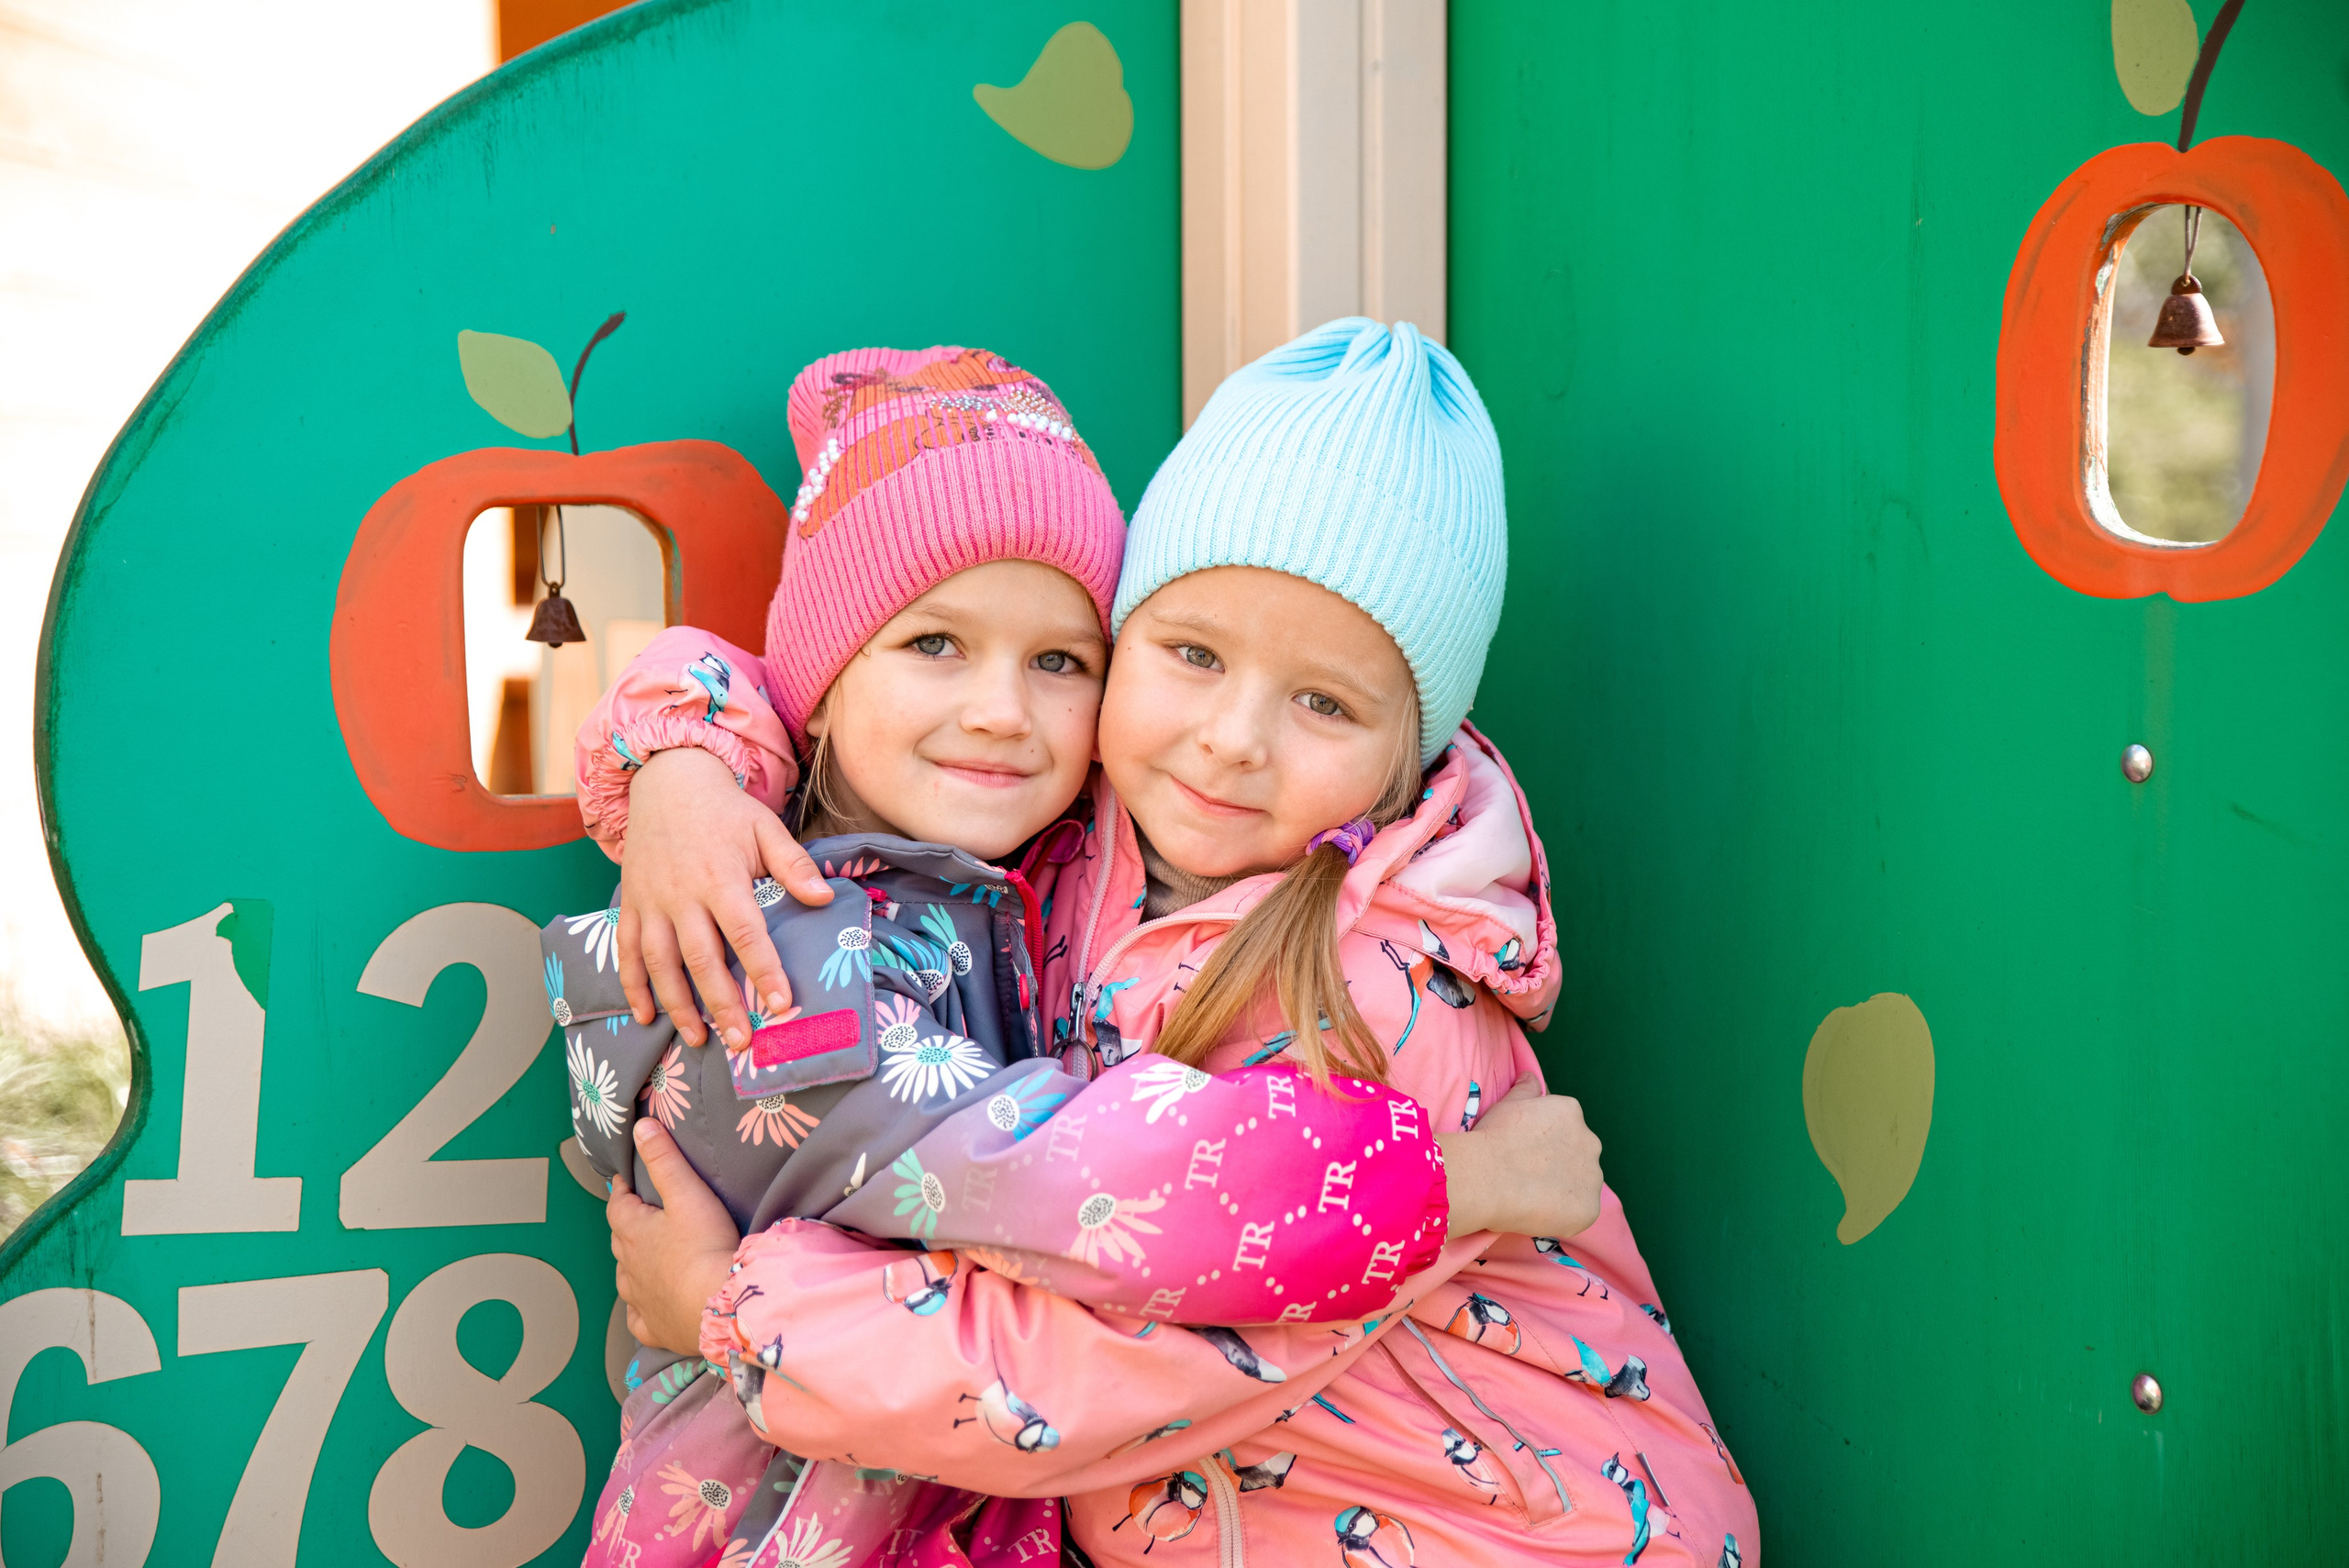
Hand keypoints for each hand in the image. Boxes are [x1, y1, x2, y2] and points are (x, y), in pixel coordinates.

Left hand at [610, 1118, 743, 1353]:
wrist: (719, 1307)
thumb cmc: (704, 1247)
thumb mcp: (687, 1194)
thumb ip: (664, 1159)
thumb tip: (640, 1127)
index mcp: (633, 1233)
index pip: (618, 1206)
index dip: (622, 1191)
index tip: (625, 1181)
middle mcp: (629, 1268)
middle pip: (620, 1241)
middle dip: (626, 1225)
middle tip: (638, 1215)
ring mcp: (640, 1300)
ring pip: (625, 1278)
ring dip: (631, 1265)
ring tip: (641, 1257)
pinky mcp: (655, 1327)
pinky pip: (638, 1318)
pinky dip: (639, 1308)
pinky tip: (645, 1306)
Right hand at [620, 746, 831, 1048]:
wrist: (668, 782)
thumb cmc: (726, 812)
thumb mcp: (765, 828)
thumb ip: (794, 864)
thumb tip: (825, 897)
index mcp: (721, 877)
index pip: (745, 932)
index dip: (763, 970)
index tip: (780, 1005)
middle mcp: (682, 895)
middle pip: (700, 958)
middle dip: (721, 1003)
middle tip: (741, 1042)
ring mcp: (651, 903)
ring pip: (660, 963)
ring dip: (677, 1005)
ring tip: (699, 1039)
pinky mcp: (632, 906)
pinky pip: (627, 953)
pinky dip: (633, 987)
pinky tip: (647, 1017)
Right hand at [1436, 1079, 1603, 1239]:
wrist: (1488, 1176)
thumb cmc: (1494, 1137)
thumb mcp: (1507, 1103)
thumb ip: (1525, 1088)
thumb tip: (1530, 1075)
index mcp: (1572, 1113)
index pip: (1565, 1129)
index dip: (1544, 1144)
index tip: (1524, 1153)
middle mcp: (1590, 1141)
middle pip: (1578, 1155)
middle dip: (1559, 1165)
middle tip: (1528, 1176)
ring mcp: (1593, 1177)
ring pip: (1581, 1185)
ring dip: (1564, 1190)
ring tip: (1533, 1197)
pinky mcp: (1590, 1208)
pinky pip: (1579, 1213)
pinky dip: (1564, 1215)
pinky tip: (1539, 1212)